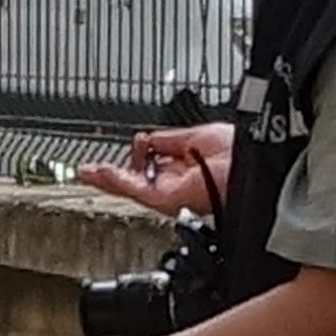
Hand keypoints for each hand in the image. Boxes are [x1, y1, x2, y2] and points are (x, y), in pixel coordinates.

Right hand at [78, 122, 234, 217]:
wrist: (248, 166)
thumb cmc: (237, 152)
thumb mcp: (195, 135)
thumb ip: (166, 140)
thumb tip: (144, 139)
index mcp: (186, 167)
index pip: (153, 162)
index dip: (141, 151)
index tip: (136, 143)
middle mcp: (176, 182)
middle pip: (136, 178)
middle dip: (114, 172)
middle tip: (92, 169)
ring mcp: (169, 192)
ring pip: (129, 186)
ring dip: (106, 177)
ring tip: (86, 172)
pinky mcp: (164, 199)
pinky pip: (133, 189)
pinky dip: (113, 179)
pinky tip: (98, 173)